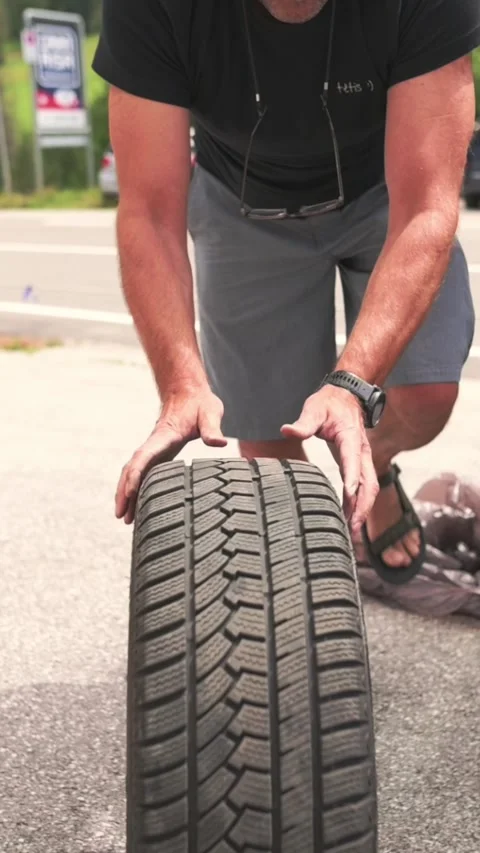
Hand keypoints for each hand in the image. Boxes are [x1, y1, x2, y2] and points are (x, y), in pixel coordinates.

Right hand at [116, 386, 226, 523]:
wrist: (189, 391)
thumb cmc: (200, 403)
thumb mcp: (210, 412)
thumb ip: (212, 428)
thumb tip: (218, 442)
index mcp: (164, 436)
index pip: (144, 457)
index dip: (135, 475)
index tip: (129, 493)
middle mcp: (154, 444)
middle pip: (132, 469)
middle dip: (124, 492)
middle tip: (122, 516)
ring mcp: (154, 450)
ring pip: (134, 472)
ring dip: (126, 493)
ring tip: (125, 518)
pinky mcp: (159, 454)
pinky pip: (142, 472)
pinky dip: (135, 487)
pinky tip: (136, 503)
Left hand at [281, 386, 378, 533]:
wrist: (347, 396)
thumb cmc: (329, 403)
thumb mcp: (314, 409)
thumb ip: (302, 423)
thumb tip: (286, 430)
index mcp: (351, 437)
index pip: (352, 462)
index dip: (352, 480)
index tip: (349, 497)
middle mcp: (362, 451)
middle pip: (369, 483)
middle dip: (363, 506)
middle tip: (353, 529)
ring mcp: (363, 459)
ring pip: (370, 488)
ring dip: (363, 509)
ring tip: (353, 532)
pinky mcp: (359, 464)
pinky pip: (365, 487)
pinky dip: (360, 504)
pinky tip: (351, 519)